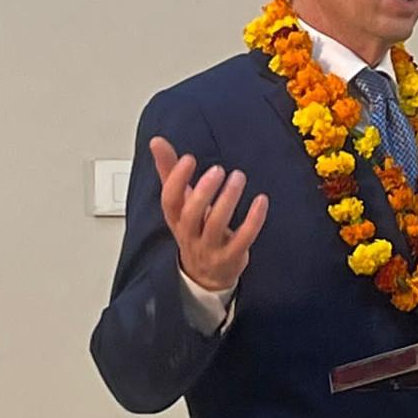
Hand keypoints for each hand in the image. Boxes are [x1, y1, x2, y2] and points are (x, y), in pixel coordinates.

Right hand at [149, 136, 268, 291]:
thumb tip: (157, 141)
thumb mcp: (180, 203)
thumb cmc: (194, 229)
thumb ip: (169, 171)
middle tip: (218, 169)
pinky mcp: (231, 257)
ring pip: (216, 225)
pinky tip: (261, 200)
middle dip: (203, 191)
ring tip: (238, 177)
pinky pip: (243, 239)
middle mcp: (190, 234)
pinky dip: (253, 220)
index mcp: (176, 219)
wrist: (205, 275)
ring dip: (228, 199)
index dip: (176, 180)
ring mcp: (210, 248)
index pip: (169, 200)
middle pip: (191, 215)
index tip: (188, 158)